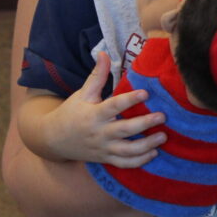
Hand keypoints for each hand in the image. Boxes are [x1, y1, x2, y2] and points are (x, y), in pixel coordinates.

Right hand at [41, 52, 165, 165]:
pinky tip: (154, 153)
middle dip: (144, 124)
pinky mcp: (105, 159)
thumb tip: (104, 53)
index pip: (114, 106)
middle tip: (162, 116)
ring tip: (163, 137)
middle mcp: (99, 133)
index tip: (146, 92)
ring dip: (146, 146)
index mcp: (94, 114)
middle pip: (124, 130)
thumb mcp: (82, 93)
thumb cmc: (72, 113)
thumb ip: (97, 75)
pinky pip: (124, 164)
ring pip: (126, 151)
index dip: (130, 100)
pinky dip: (139, 161)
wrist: (52, 140)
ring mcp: (103, 148)